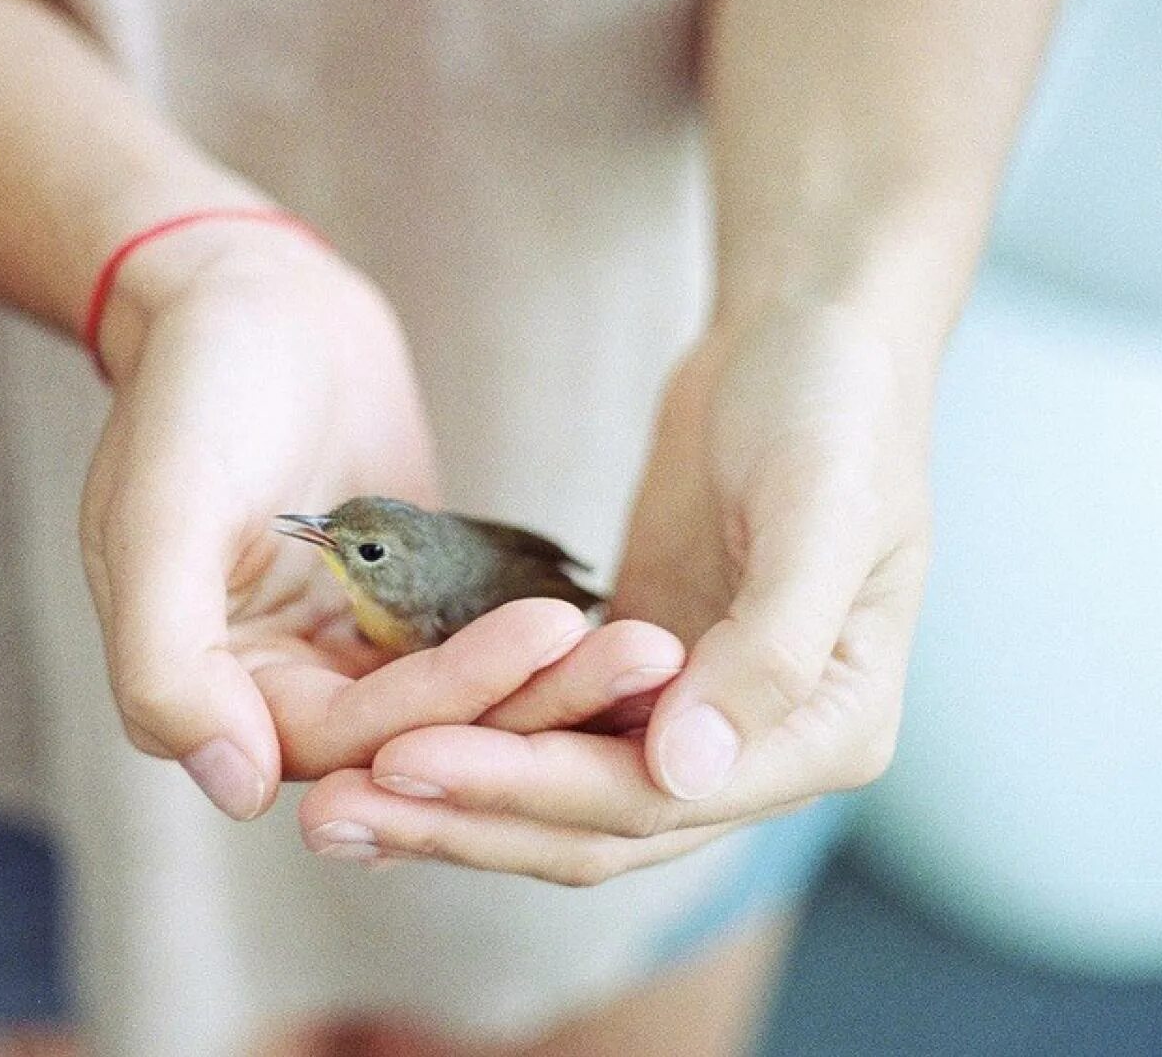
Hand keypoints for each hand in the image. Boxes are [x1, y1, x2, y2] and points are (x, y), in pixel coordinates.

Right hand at [82, 228, 678, 819]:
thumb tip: (237, 788)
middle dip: (528, 700)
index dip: (446, 700)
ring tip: (644, 642)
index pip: (346, 739)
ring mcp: (349, 651)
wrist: (243, 295)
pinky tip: (620, 628)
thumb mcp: (157, 514)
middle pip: (420, 734)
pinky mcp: (406, 611)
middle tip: (638, 653)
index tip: (546, 636)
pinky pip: (478, 647)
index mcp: (214, 690)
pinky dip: (541, 647)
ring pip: (462, 702)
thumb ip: (165, 662)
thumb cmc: (191, 388)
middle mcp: (283, 691)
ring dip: (551, 683)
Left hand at [302, 318, 933, 883]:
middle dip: (463, 819)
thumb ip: (770, 647)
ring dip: (450, 808)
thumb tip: (684, 771)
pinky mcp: (634, 688)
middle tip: (331, 810)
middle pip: (594, 824)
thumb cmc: (832, 405)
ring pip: (558, 800)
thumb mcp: (820, 507)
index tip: (406, 757)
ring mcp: (695, 728)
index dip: (526, 785)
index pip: (656, 796)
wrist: (805, 338)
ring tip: (329, 807)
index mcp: (831, 734)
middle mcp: (762, 757)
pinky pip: (544, 741)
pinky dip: (471, 754)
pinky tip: (378, 760)